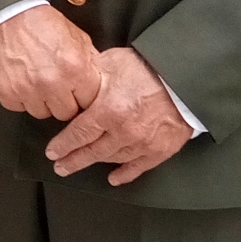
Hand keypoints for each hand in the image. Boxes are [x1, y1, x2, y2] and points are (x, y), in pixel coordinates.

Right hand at [0, 4, 101, 121]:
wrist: (7, 15)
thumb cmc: (40, 23)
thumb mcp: (76, 36)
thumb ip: (89, 60)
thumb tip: (98, 76)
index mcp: (75, 69)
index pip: (88, 102)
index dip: (82, 95)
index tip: (76, 90)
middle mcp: (52, 83)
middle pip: (66, 112)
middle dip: (63, 100)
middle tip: (55, 84)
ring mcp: (28, 91)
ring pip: (41, 113)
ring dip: (41, 100)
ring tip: (36, 80)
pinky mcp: (7, 93)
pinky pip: (18, 107)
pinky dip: (19, 97)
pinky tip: (21, 80)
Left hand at [44, 46, 193, 186]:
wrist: (187, 76)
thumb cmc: (149, 66)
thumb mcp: (112, 63)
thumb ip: (91, 77)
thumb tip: (75, 84)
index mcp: (108, 110)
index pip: (78, 134)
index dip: (63, 145)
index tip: (52, 152)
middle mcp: (123, 132)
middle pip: (92, 152)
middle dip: (73, 160)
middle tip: (60, 166)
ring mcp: (143, 143)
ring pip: (113, 159)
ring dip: (96, 163)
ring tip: (82, 165)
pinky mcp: (161, 149)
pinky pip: (139, 167)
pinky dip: (125, 174)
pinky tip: (114, 178)